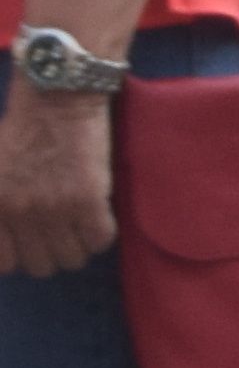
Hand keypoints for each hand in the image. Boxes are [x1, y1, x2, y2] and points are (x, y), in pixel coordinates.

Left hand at [0, 95, 107, 278]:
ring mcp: (55, 209)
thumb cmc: (20, 133)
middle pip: (41, 266)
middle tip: (58, 234)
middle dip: (51, 254)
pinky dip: (100, 235)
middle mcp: (21, 214)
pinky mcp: (89, 201)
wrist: (56, 100)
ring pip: (72, 259)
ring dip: (77, 246)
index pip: (6, 264)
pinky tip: (96, 217)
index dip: (22, 256)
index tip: (31, 243)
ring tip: (79, 227)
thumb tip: (8, 241)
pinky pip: (100, 240)